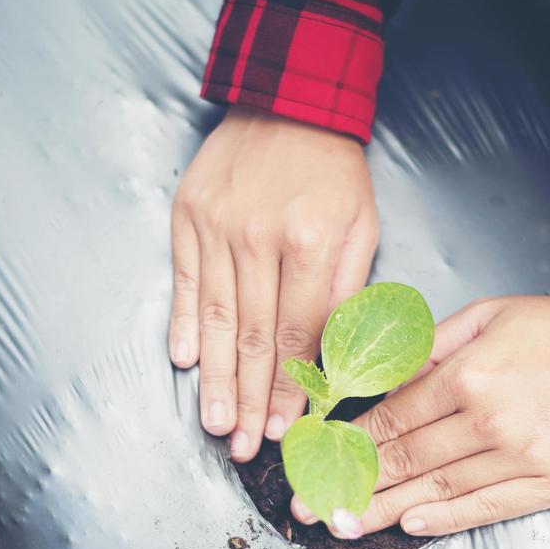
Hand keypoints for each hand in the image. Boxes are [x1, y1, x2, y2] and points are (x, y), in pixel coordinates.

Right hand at [170, 106, 377, 461]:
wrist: (287, 100)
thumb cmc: (333, 171)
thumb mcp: (363, 226)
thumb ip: (348, 292)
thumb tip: (334, 360)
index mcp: (311, 242)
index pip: (299, 334)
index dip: (292, 388)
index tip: (287, 428)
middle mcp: (259, 238)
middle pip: (255, 338)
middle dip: (251, 401)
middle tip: (246, 448)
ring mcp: (217, 227)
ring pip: (218, 320)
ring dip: (217, 380)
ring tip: (217, 423)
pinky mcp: (188, 216)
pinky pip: (186, 283)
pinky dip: (187, 326)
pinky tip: (188, 363)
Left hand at [294, 296, 549, 537]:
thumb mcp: (489, 315)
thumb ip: (431, 347)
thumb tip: (381, 378)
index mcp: (472, 375)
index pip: (395, 417)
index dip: (353, 441)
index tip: (321, 457)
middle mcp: (493, 421)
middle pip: (408, 459)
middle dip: (355, 484)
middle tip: (312, 505)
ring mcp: (523, 458)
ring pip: (440, 490)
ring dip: (388, 510)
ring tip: (348, 524)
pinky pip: (486, 507)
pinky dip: (445, 519)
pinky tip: (410, 525)